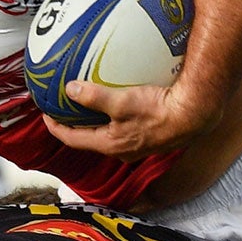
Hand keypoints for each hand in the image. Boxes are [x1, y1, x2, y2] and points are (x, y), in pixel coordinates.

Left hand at [44, 81, 217, 160]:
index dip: (56, 127)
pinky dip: (113, 118)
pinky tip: (119, 104)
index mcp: (110, 145)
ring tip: (87, 107)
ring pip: (107, 135)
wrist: (194, 115)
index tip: (46, 115)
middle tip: (63, 111)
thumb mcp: (122, 102)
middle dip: (74, 126)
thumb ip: (94, 97)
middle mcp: (121, 150)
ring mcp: (137, 146)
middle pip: (89, 139)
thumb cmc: (159, 111)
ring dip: (95, 122)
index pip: (73, 140)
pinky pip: (124, 128)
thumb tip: (70, 90)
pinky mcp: (150, 136)